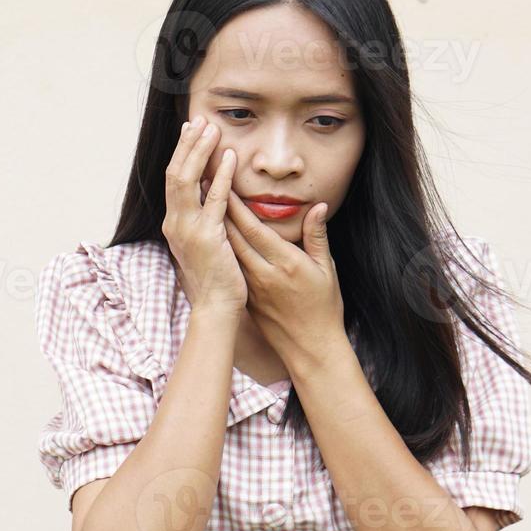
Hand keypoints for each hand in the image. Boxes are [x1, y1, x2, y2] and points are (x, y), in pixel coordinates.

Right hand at [161, 118, 245, 313]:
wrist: (216, 306)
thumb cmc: (215, 276)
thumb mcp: (204, 242)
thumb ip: (204, 217)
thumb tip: (211, 192)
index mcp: (173, 223)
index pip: (173, 179)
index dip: (182, 152)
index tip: (191, 130)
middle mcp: (175, 223)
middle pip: (175, 173)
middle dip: (187, 144)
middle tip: (200, 120)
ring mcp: (188, 229)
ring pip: (187, 180)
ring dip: (200, 152)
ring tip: (212, 129)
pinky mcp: (207, 237)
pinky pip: (214, 199)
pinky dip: (222, 176)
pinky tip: (230, 158)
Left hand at [222, 190, 344, 370]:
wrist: (311, 346)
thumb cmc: (324, 307)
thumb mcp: (327, 269)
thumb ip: (318, 236)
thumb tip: (317, 207)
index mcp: (286, 263)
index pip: (255, 228)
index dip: (237, 206)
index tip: (225, 183)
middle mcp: (264, 274)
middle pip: (234, 237)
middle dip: (218, 209)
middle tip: (205, 185)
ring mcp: (252, 288)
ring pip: (228, 251)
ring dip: (215, 227)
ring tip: (204, 206)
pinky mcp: (247, 298)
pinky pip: (231, 268)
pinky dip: (221, 249)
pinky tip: (213, 236)